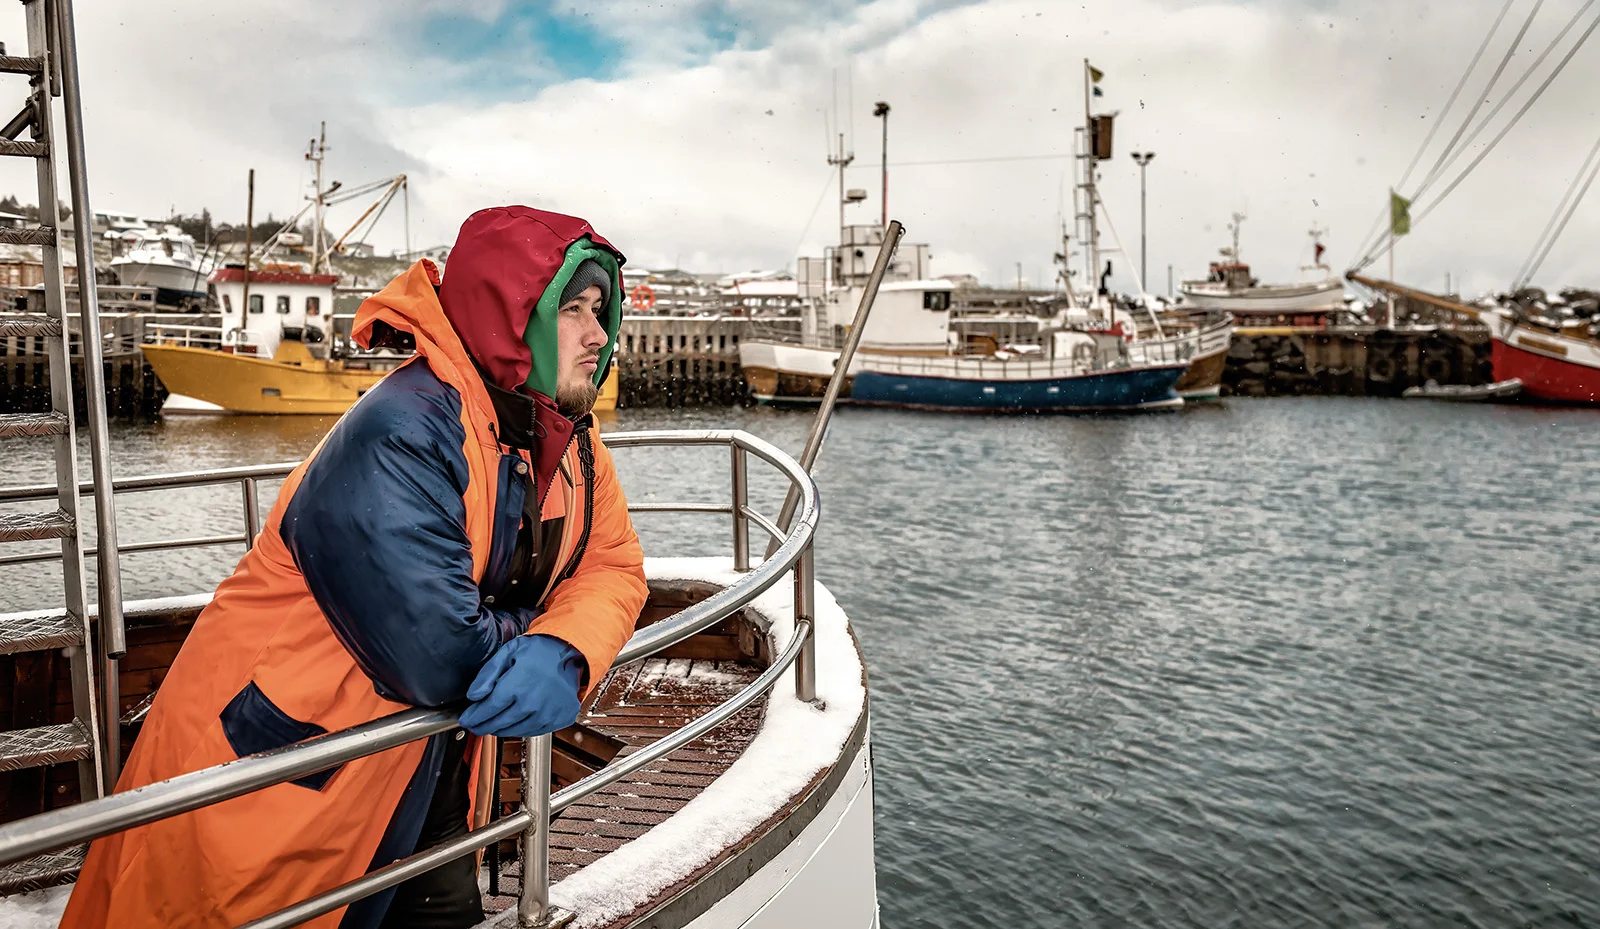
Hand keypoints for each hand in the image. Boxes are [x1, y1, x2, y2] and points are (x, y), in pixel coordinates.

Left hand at [458, 634, 584, 737]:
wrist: (572, 653)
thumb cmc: (541, 650)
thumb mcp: (509, 652)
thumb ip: (488, 674)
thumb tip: (473, 695)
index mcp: (518, 685)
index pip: (488, 709)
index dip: (474, 717)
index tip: (466, 719)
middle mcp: (533, 703)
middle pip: (499, 724)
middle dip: (483, 726)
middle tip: (475, 725)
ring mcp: (548, 713)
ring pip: (515, 730)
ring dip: (501, 729)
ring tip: (493, 724)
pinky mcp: (559, 719)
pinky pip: (534, 731)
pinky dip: (521, 729)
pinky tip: (515, 721)